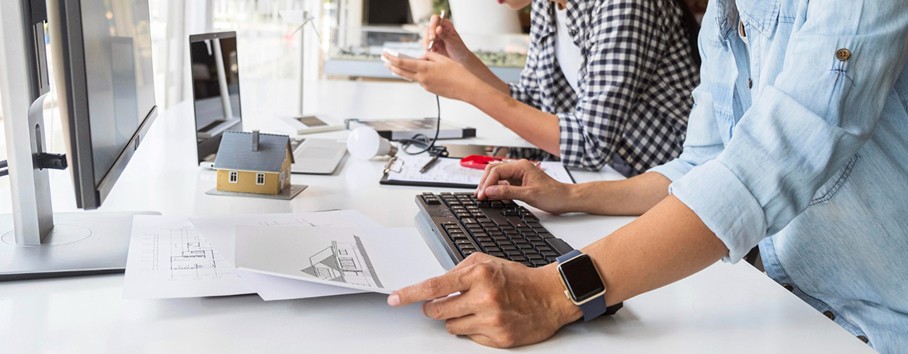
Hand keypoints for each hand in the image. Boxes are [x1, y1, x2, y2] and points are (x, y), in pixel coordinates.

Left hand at [383, 52, 483, 101]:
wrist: (467, 88)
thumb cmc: (458, 73)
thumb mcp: (443, 59)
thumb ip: (430, 57)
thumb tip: (423, 58)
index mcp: (424, 69)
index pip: (402, 63)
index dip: (392, 58)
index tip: (385, 54)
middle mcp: (422, 79)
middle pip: (402, 72)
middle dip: (392, 66)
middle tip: (385, 62)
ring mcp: (426, 86)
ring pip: (412, 76)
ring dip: (404, 71)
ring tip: (397, 66)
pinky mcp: (431, 90)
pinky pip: (422, 80)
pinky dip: (419, 75)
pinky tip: (422, 71)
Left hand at [387, 253, 580, 347]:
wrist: (550, 296)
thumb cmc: (518, 278)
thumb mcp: (488, 262)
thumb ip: (459, 270)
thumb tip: (436, 284)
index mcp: (479, 275)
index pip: (434, 286)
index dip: (410, 294)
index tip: (395, 298)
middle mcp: (484, 298)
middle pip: (437, 311)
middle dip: (435, 307)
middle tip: (447, 302)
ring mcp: (491, 321)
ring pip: (451, 326)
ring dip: (456, 319)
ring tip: (475, 309)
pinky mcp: (499, 339)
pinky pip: (469, 338)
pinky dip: (473, 330)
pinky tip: (487, 319)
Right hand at [424, 14, 473, 64]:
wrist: (460, 61)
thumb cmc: (459, 49)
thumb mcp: (453, 42)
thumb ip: (445, 35)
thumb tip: (438, 28)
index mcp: (446, 25)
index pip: (436, 19)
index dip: (433, 24)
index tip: (434, 34)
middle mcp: (439, 30)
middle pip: (429, 28)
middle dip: (429, 35)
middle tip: (432, 41)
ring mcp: (435, 37)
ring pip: (426, 37)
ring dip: (427, 42)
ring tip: (431, 48)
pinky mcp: (432, 45)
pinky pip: (425, 45)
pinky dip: (427, 48)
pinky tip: (432, 52)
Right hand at [475, 160, 576, 214]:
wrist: (565, 199)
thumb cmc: (553, 194)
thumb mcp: (528, 195)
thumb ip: (507, 192)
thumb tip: (490, 191)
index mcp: (521, 166)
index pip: (496, 171)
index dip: (487, 183)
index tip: (482, 195)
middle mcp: (518, 168)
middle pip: (494, 171)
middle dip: (485, 183)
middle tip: (479, 196)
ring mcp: (518, 175)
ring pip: (497, 177)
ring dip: (490, 186)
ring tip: (484, 197)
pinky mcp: (519, 182)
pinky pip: (504, 183)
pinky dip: (497, 190)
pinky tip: (495, 197)